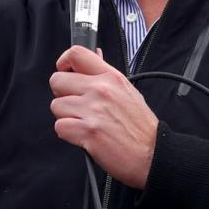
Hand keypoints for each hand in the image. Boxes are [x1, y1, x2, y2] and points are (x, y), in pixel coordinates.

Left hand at [49, 46, 157, 189]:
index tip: (65, 73)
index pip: (76, 54)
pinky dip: (68, 133)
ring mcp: (93, 110)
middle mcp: (101, 90)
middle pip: (57, 80)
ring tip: (84, 123)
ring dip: (65, 116)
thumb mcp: (128, 91)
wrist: (152, 154)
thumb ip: (106, 75)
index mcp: (111, 77)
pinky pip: (59, 126)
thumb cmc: (141, 127)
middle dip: (62, 94)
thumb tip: (95, 55)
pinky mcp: (87, 131)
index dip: (63, 63)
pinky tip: (83, 135)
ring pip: (56, 105)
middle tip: (76, 105)